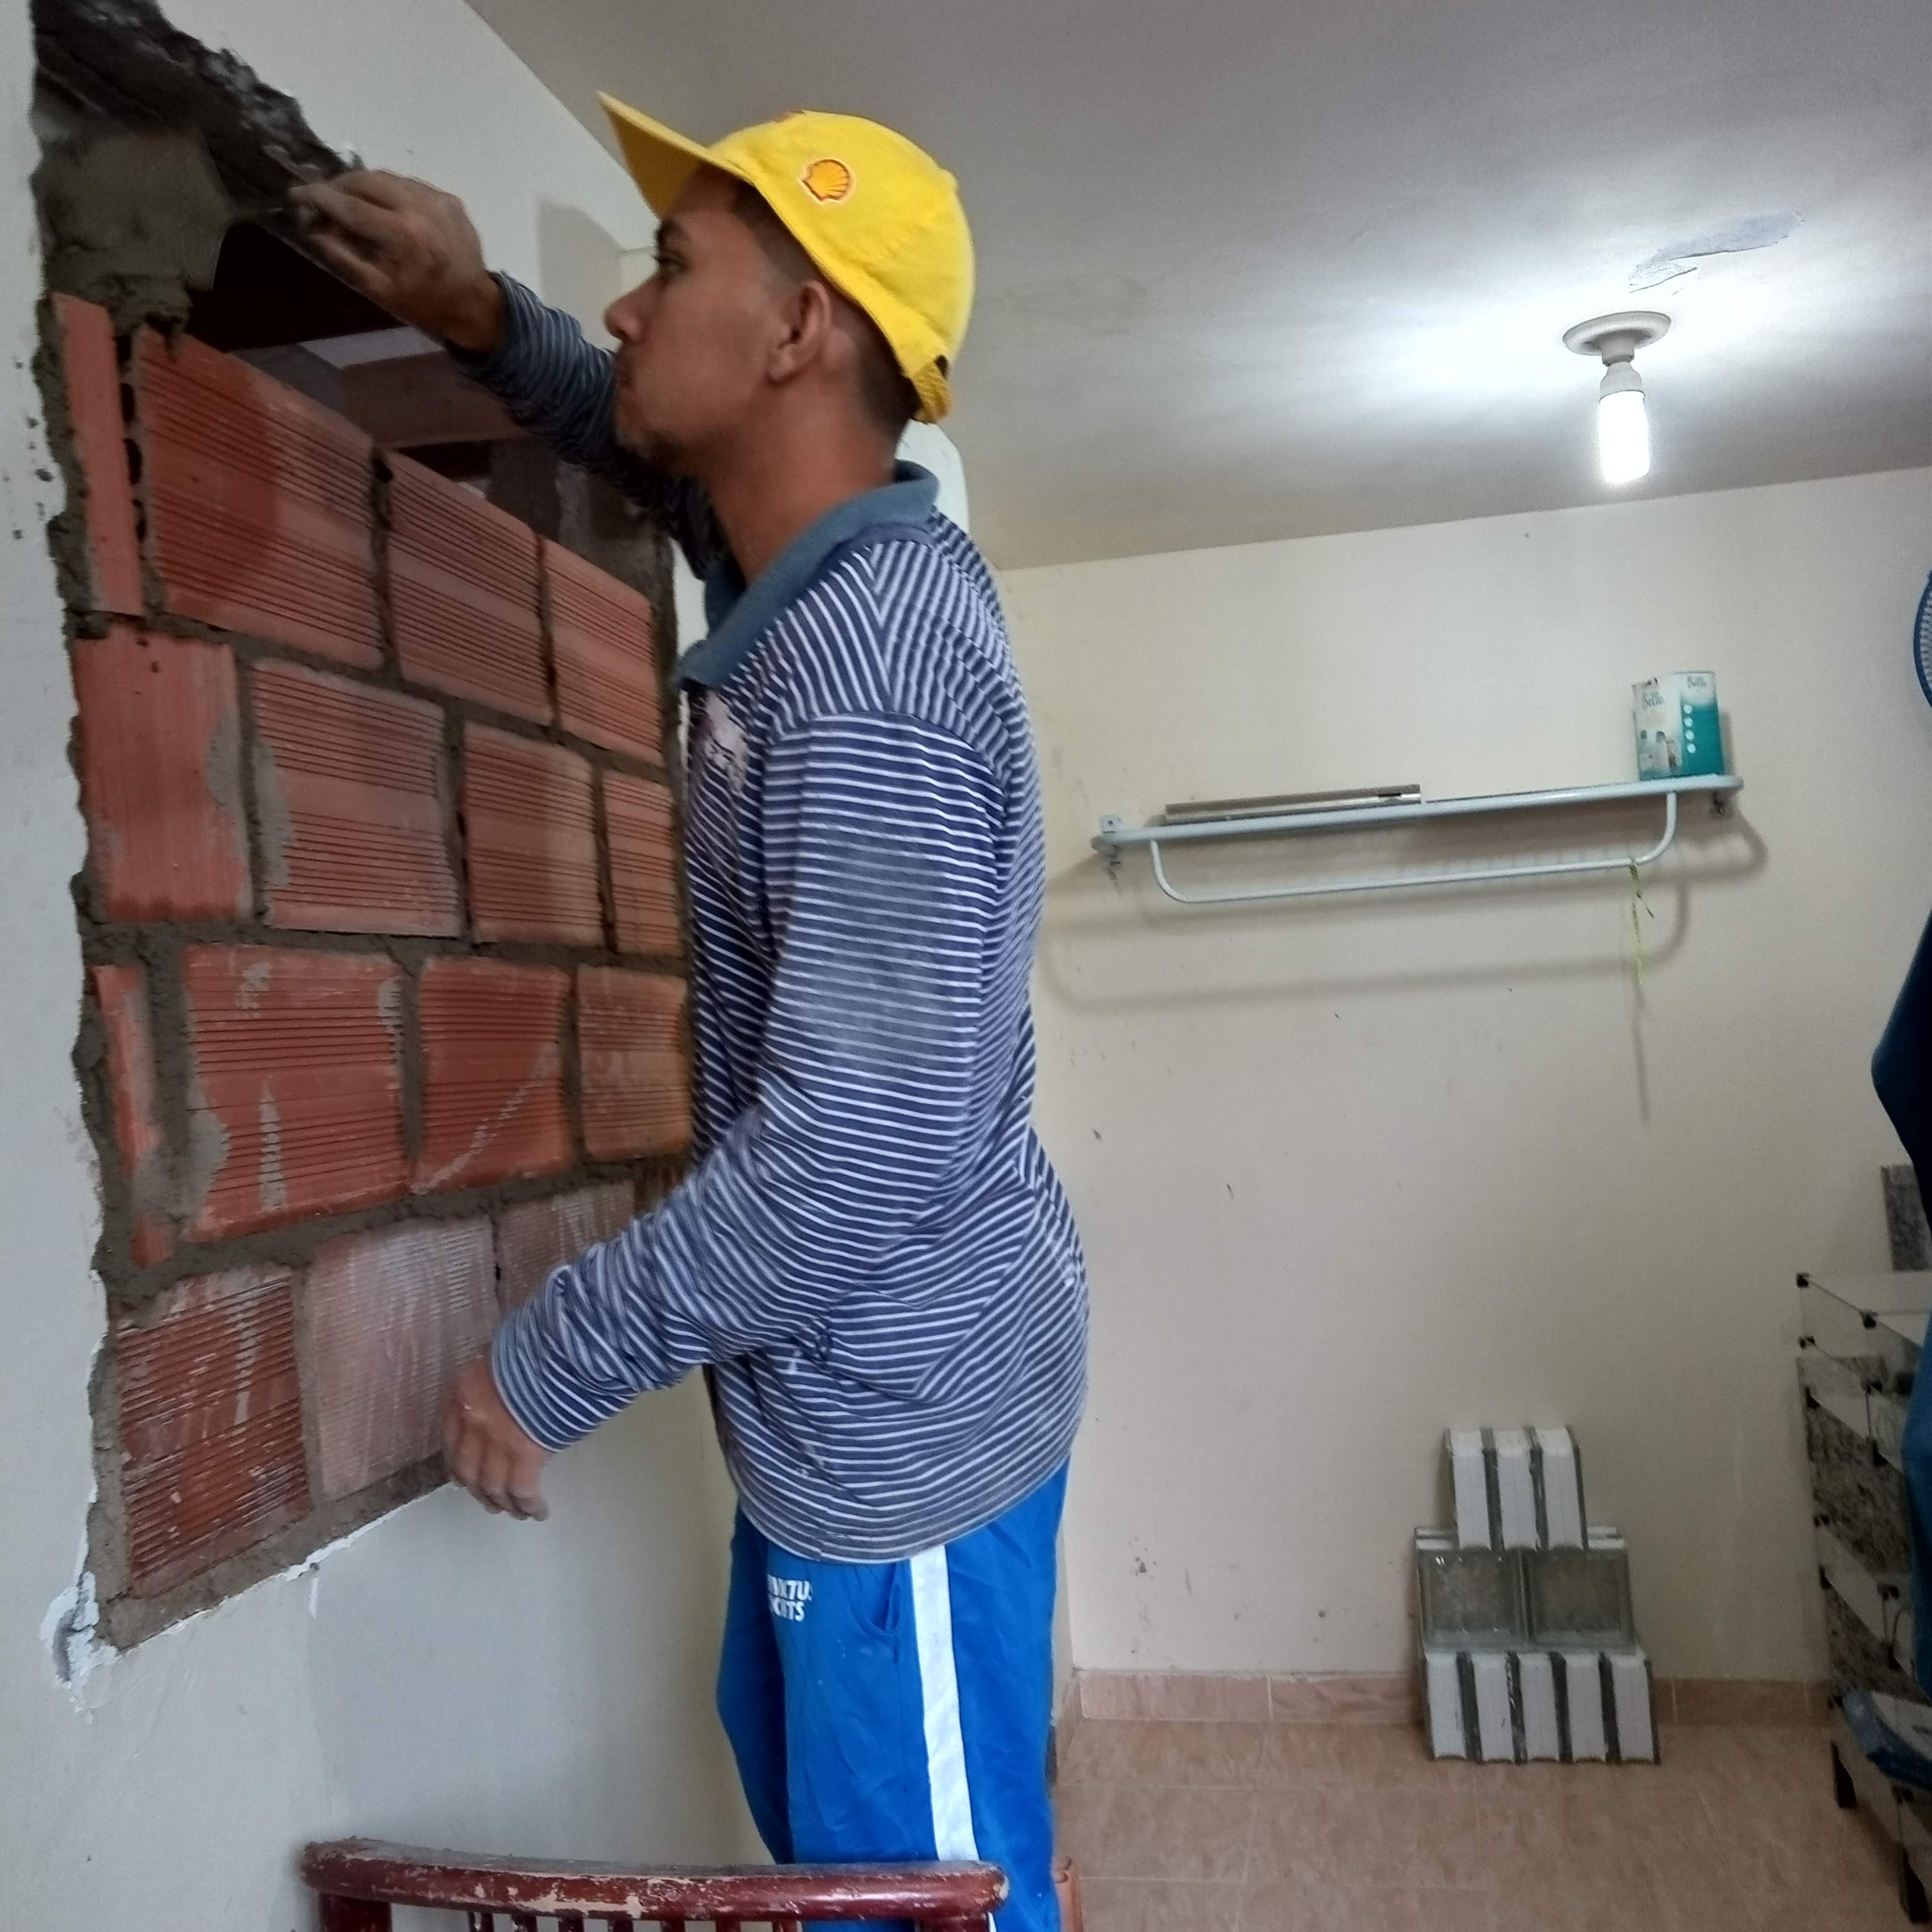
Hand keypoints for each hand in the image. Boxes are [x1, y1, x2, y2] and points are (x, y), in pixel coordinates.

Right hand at [290, 171, 504, 353]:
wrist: (474, 305)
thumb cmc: (423, 303)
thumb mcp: (378, 288)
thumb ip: (343, 255)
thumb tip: (313, 227)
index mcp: (404, 235)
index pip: (350, 206)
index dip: (319, 197)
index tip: (297, 194)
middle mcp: (421, 208)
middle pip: (366, 180)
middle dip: (338, 185)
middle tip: (321, 197)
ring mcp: (438, 199)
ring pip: (386, 177)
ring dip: (361, 185)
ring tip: (347, 199)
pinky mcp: (449, 198)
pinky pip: (408, 184)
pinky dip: (388, 190)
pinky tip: (380, 205)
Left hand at [441, 1355, 551, 1519]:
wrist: (563, 1347)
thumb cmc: (541, 1342)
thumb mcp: (507, 1353)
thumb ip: (501, 1376)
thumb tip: (513, 1388)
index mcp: (466, 1391)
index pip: (452, 1434)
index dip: (458, 1459)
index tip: (465, 1473)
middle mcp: (473, 1420)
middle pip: (467, 1466)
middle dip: (478, 1489)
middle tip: (490, 1500)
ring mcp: (497, 1439)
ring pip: (492, 1484)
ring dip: (503, 1502)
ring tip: (516, 1511)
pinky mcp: (525, 1453)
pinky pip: (523, 1488)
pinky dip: (529, 1504)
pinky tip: (538, 1511)